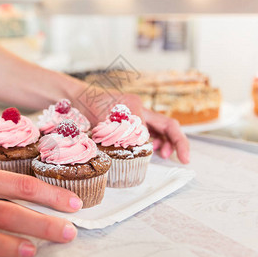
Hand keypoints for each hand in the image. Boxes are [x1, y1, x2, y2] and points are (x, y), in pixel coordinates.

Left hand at [73, 90, 188, 163]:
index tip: (182, 157)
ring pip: (157, 129)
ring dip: (164, 142)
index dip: (177, 142)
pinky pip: (146, 131)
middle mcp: (138, 109)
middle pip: (167, 125)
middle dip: (177, 142)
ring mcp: (134, 114)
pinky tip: (149, 150)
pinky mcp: (127, 121)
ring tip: (162, 155)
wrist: (75, 98)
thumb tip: (143, 146)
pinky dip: (150, 141)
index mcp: (136, 106)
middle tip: (182, 159)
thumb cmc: (86, 105)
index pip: (165, 125)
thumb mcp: (105, 120)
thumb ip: (125, 132)